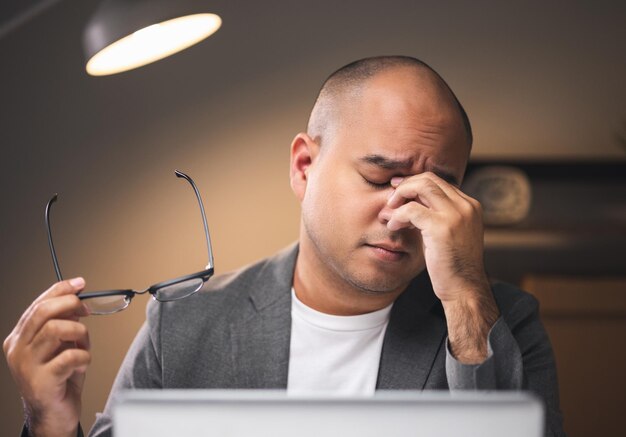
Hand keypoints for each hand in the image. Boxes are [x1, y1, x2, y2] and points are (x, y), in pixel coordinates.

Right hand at [3, 278, 90, 436]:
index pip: (37, 305)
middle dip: (69, 304)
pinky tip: (83, 362)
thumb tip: (78, 302)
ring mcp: (26, 367)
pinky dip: (84, 355)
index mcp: (19, 338)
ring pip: (55, 330)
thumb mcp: (60, 346)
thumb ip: (64, 324)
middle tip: (85, 310)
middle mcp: (17, 350)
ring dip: (79, 332)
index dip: (60, 290)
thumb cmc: (59, 378)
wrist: (54, 414)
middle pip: (42, 312)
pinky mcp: (41, 382)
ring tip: (83, 344)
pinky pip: (69, 356)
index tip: (79, 283)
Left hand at [383, 172, 498, 362]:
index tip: (398, 190)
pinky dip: (398, 215)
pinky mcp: (442, 227)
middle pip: (430, 179)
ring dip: (401, 196)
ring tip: (390, 211)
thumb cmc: (452, 264)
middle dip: (406, 185)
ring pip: (422, 186)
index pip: (439, 182)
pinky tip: (393, 225)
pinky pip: (412, 209)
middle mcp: (466, 206)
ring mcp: (456, 215)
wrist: (463, 289)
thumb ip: (436, 214)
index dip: (415, 183)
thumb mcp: (447, 233)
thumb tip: (411, 200)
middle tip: (390, 198)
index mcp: (470, 206)